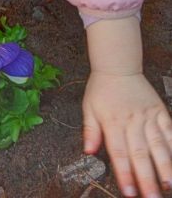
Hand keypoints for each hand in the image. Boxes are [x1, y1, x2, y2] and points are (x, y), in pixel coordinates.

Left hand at [83, 71, 171, 197]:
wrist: (118, 66)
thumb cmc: (101, 89)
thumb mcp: (88, 108)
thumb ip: (90, 131)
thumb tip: (88, 152)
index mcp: (112, 123)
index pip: (119, 153)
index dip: (124, 174)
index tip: (129, 192)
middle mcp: (132, 122)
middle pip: (140, 154)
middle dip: (147, 179)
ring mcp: (148, 117)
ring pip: (158, 145)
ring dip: (165, 167)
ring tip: (169, 186)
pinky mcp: (160, 111)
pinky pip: (169, 131)